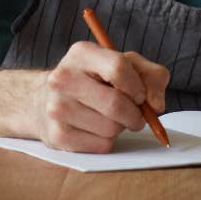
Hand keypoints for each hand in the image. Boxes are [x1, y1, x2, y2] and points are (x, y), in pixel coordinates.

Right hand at [31, 41, 168, 152]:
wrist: (44, 101)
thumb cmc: (94, 81)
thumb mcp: (123, 65)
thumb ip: (151, 76)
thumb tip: (156, 105)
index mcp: (81, 53)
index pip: (118, 68)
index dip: (137, 86)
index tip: (140, 96)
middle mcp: (63, 78)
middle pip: (116, 104)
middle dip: (135, 114)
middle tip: (135, 115)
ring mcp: (57, 108)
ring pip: (111, 128)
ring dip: (120, 128)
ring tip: (110, 118)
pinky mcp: (58, 136)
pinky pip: (101, 146)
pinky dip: (108, 141)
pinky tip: (97, 130)